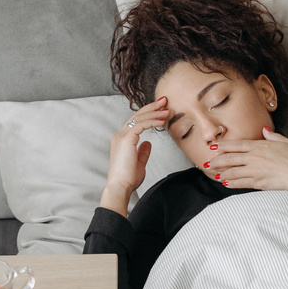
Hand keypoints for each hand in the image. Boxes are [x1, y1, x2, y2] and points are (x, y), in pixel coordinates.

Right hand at [100, 97, 167, 214]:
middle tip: (165, 101)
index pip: (136, 121)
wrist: (120, 187)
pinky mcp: (126, 140)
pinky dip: (152, 121)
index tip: (161, 109)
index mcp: (122, 139)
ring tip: (167, 110)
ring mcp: (122, 136)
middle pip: (137, 115)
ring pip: (139, 117)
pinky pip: (141, 125)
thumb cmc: (128, 178)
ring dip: (154, 112)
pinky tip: (162, 121)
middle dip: (152, 107)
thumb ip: (142, 152)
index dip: (148, 113)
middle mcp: (120, 135)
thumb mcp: (138, 163)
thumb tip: (148, 143)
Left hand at [209, 129, 287, 202]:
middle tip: (207, 162)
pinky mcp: (259, 183)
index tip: (214, 147)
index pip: (238, 145)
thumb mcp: (287, 142)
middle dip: (217, 160)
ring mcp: (256, 171)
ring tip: (213, 173)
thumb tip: (264, 130)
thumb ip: (273, 136)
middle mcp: (256, 158)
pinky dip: (232, 183)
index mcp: (261, 146)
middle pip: (231, 158)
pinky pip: (242, 183)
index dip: (224, 146)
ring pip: (233, 172)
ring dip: (222, 172)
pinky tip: (225, 183)